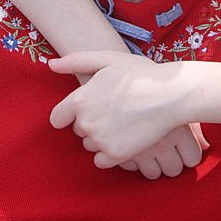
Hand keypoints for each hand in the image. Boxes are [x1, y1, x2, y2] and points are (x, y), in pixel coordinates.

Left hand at [48, 51, 208, 178]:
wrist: (170, 95)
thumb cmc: (140, 74)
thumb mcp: (108, 60)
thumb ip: (76, 61)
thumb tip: (51, 64)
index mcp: (79, 100)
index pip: (57, 118)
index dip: (69, 115)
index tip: (86, 111)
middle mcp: (85, 123)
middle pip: (78, 130)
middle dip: (91, 122)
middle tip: (115, 110)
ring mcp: (100, 141)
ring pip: (90, 145)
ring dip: (101, 137)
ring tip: (124, 122)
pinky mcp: (116, 155)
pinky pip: (101, 161)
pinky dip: (110, 153)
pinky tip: (126, 137)